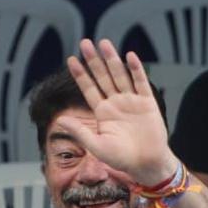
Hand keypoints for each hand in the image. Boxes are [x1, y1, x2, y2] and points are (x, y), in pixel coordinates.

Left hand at [65, 38, 178, 187]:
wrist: (147, 164)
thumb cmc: (121, 158)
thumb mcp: (96, 146)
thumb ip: (79, 132)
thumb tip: (60, 119)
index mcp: (102, 112)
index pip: (89, 88)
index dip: (80, 74)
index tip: (71, 59)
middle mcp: (116, 103)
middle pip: (103, 77)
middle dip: (94, 60)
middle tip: (85, 42)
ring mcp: (132, 101)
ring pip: (120, 75)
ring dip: (112, 59)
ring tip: (104, 43)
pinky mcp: (147, 103)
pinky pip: (141, 83)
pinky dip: (136, 70)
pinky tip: (129, 56)